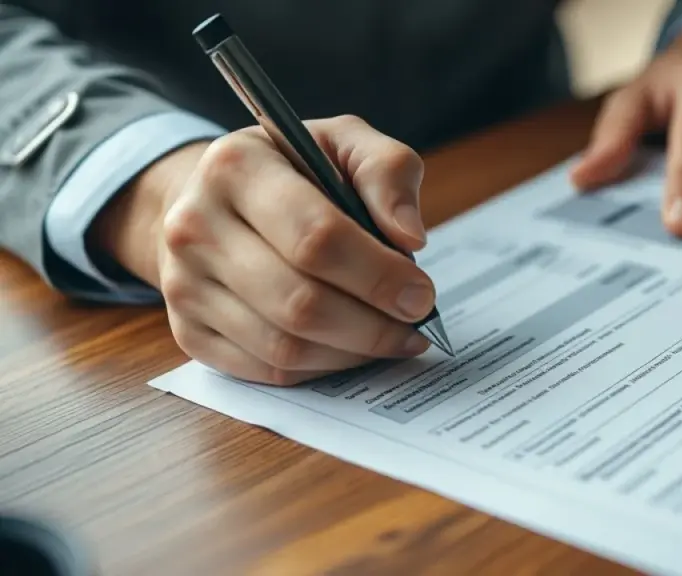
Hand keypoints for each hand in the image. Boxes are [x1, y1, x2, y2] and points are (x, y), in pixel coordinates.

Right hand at [92, 116, 436, 385]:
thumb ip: (388, 172)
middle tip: (416, 323)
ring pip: (284, 347)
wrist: (213, 197)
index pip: (315, 236)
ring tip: (393, 337)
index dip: (378, 275)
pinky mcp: (187, 331)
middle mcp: (195, 226)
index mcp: (235, 166)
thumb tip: (410, 237)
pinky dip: (321, 368)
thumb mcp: (345, 143)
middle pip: (300, 301)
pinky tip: (351, 348)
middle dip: (374, 324)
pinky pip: (266, 370)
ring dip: (353, 352)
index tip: (422, 293)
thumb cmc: (293, 169)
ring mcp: (183, 284)